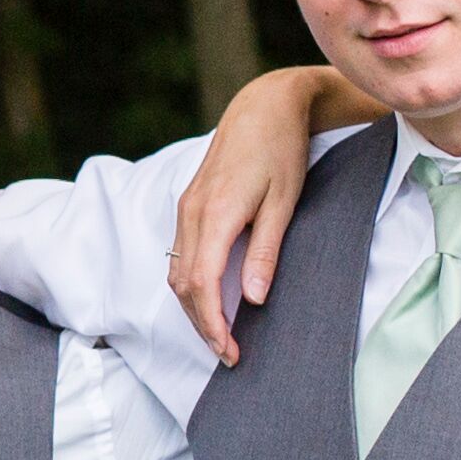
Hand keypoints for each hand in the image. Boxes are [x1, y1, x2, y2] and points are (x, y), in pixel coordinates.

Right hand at [169, 67, 342, 364]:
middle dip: (202, 325)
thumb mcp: (284, 202)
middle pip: (182, 285)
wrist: (263, 106)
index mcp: (215, 213)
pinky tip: (211, 297)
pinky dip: (191, 284)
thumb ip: (265, 251)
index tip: (230, 351)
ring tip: (221, 332)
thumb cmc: (281, 150)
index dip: (212, 324)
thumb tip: (253, 299)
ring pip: (176, 272)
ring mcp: (185, 207)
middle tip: (229, 354)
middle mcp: (191, 212)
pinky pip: (179, 254)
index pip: (201, 284)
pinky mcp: (188, 204)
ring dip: (194, 307)